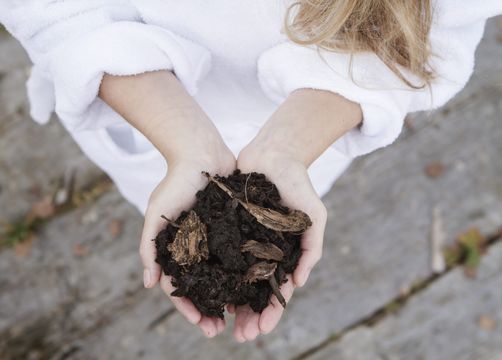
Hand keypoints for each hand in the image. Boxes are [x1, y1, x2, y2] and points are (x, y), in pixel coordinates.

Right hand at [140, 146, 235, 337]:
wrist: (202, 153)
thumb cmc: (176, 182)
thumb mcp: (157, 213)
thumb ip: (149, 246)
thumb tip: (148, 283)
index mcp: (177, 249)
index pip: (180, 287)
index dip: (188, 308)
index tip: (201, 324)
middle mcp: (197, 249)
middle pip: (203, 288)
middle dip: (210, 311)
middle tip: (220, 331)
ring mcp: (216, 240)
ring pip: (223, 277)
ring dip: (229, 298)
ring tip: (240, 317)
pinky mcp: (235, 228)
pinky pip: (241, 256)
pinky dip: (245, 274)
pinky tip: (256, 289)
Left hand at [229, 146, 327, 341]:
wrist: (273, 154)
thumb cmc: (297, 184)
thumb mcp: (314, 215)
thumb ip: (312, 247)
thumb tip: (298, 282)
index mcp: (284, 253)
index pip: (278, 290)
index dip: (271, 312)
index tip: (261, 330)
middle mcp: (263, 251)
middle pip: (254, 291)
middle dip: (249, 315)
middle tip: (240, 336)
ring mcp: (245, 240)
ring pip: (235, 278)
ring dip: (230, 301)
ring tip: (221, 321)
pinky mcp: (228, 226)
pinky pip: (220, 253)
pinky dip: (215, 273)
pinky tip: (207, 289)